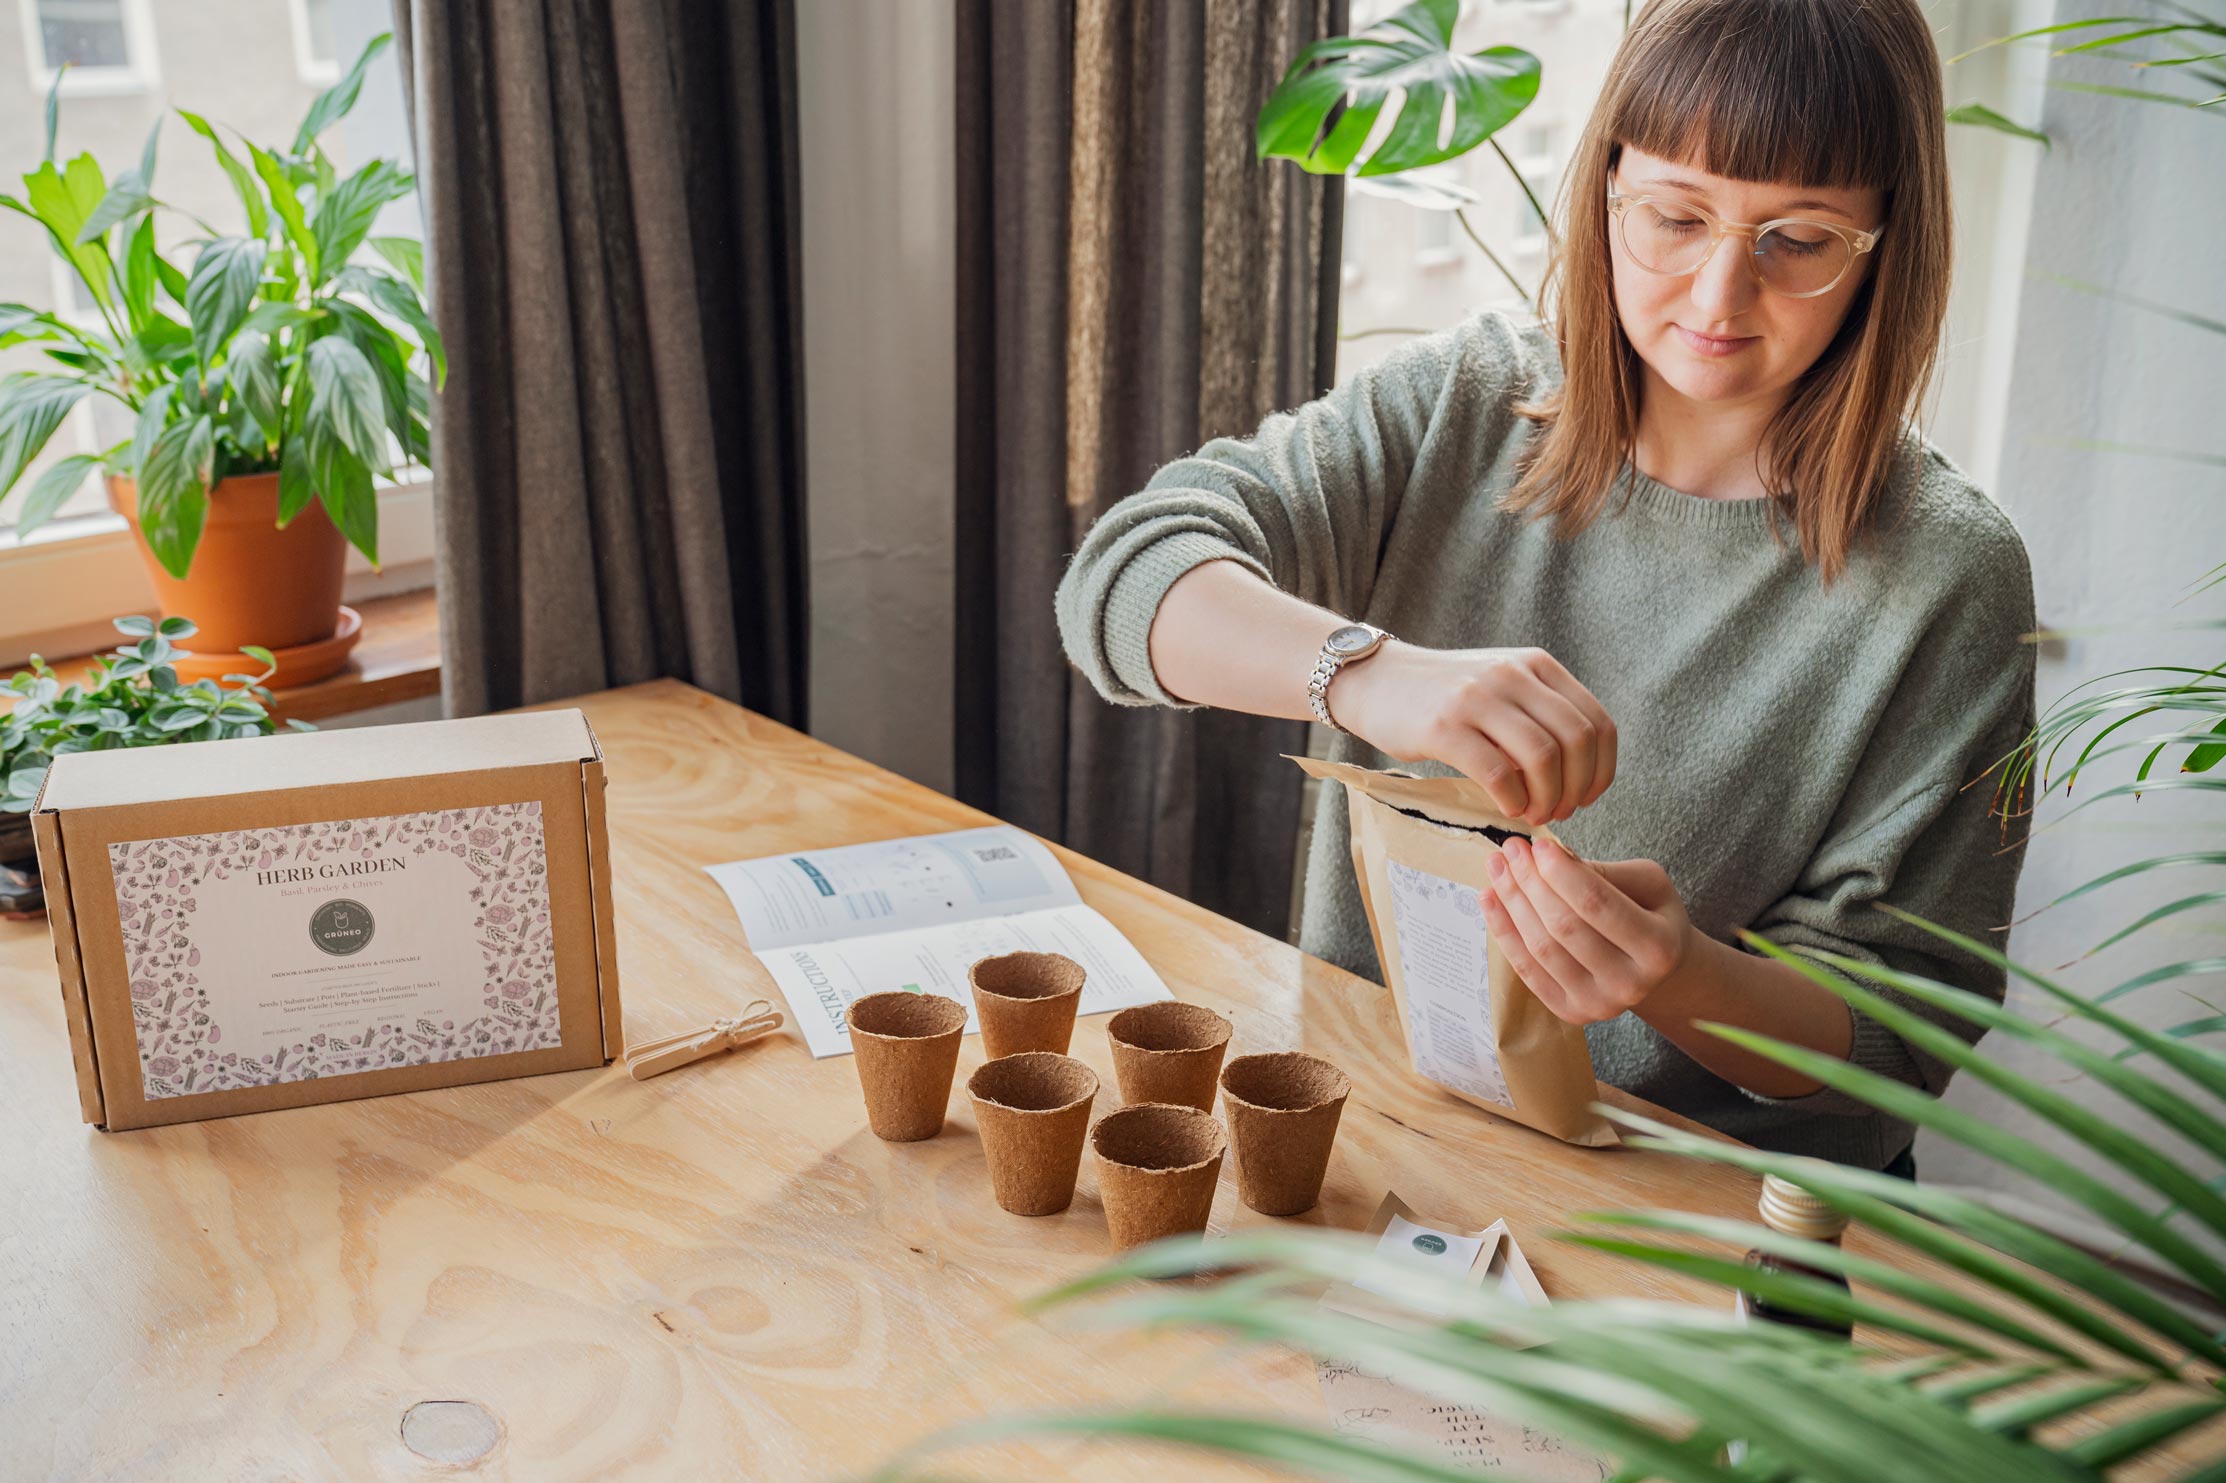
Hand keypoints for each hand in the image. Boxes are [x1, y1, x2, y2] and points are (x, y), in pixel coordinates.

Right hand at [1329, 641, 1616, 826]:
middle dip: (1577, 788)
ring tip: (1533, 813)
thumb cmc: (1443, 696)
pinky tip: (1508, 809)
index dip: (1601, 770)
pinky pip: (1497, 773)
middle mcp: (1513, 676)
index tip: (1587, 796)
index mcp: (1536, 666)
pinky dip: (1513, 801)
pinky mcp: (1444, 727)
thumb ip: (1540, 711)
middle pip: (1576, 741)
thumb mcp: (1502, 684)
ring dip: (1547, 798)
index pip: (1596, 722)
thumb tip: (1583, 770)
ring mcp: (1478, 698)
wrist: (1376, 680)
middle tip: (1560, 812)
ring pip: (1542, 757)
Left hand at [1478, 836, 1694, 1024]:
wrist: (1656, 971)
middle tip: (1511, 849)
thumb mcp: (1647, 885)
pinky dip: (1503, 932)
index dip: (1561, 873)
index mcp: (1658, 948)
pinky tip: (1489, 899)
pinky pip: (1527, 970)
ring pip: (1541, 948)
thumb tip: (1552, 856)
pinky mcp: (1569, 1012)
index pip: (1597, 904)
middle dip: (1530, 882)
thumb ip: (1605, 871)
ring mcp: (1597, 1004)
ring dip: (1511, 903)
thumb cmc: (1650, 915)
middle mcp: (1630, 984)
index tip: (1538, 845)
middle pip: (1564, 926)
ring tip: (1497, 867)